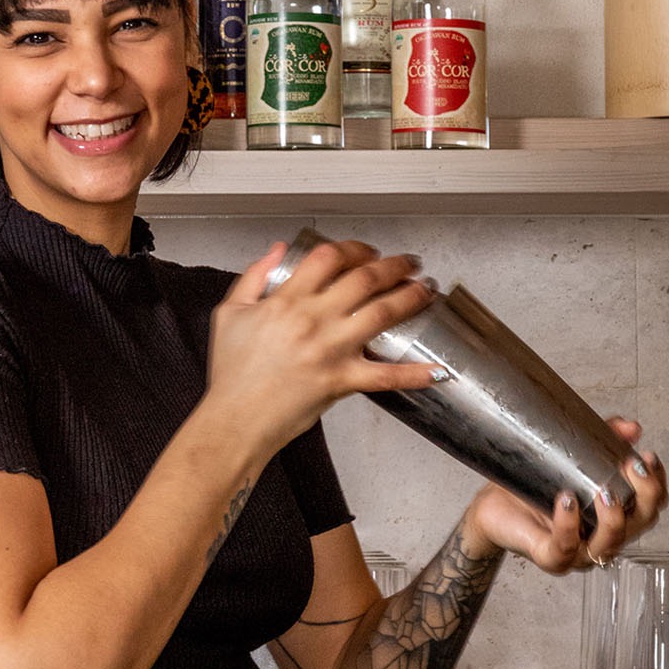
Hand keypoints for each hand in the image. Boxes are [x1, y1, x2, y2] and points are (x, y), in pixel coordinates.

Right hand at [205, 239, 438, 452]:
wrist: (235, 420)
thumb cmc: (232, 374)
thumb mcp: (230, 314)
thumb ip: (254, 277)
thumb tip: (277, 250)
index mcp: (286, 301)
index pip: (330, 258)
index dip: (355, 248)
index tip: (367, 251)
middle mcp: (313, 320)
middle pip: (365, 279)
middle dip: (395, 265)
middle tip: (410, 263)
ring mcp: (331, 350)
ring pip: (382, 313)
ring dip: (411, 297)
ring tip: (427, 289)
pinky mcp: (342, 381)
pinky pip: (386, 376)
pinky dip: (414, 375)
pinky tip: (438, 371)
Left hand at [461, 418, 668, 574]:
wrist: (494, 504)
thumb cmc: (534, 486)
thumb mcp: (572, 455)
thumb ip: (603, 439)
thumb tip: (631, 427)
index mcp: (614, 516)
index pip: (650, 507)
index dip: (657, 484)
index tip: (648, 457)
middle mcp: (602, 537)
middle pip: (641, 526)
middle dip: (644, 496)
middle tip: (633, 467)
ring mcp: (578, 552)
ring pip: (609, 545)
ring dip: (612, 517)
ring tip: (603, 489)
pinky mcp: (550, 557)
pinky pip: (565, 548)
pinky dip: (569, 525)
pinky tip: (567, 502)